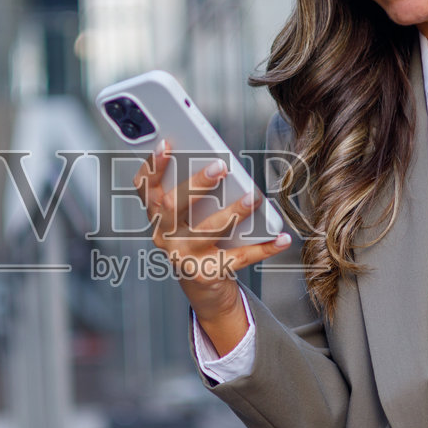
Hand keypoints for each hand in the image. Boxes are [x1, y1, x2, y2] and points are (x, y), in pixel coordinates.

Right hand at [133, 140, 290, 348]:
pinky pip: (240, 257)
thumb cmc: (198, 237)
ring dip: (233, 212)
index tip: (166, 143)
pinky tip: (282, 238)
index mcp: (156, 215)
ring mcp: (184, 257)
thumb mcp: (189, 215)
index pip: (146, 187)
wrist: (203, 285)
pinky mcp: (207, 274)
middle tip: (220, 166)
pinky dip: (265, 248)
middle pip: (173, 205)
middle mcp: (164, 236)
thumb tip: (218, 163)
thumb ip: (194, 190)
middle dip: (197, 184)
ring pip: (208, 230)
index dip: (153, 165)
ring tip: (254, 198)